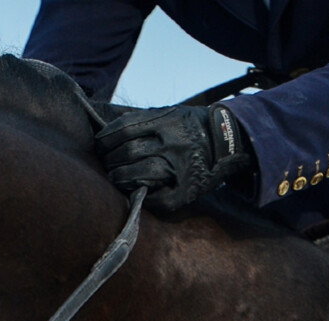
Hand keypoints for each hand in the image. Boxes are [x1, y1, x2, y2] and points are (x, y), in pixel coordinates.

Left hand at [95, 104, 252, 212]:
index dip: (106, 139)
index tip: (100, 144)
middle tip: (106, 163)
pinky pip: (158, 198)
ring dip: (120, 178)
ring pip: (139, 174)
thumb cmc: (193, 126)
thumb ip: (144, 120)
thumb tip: (109, 132)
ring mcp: (180, 168)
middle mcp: (172, 143)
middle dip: (110, 159)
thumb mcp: (171, 113)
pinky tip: (135, 193)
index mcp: (167, 121)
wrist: (228, 140)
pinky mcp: (186, 189)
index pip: (124, 129)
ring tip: (115, 178)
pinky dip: (143, 197)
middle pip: (128, 152)